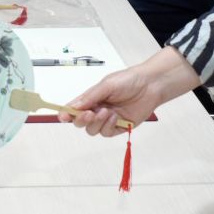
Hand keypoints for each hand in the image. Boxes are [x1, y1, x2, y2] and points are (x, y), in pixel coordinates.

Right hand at [66, 48, 199, 137]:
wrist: (151, 85)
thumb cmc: (128, 80)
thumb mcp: (107, 85)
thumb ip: (90, 97)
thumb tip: (73, 106)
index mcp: (92, 98)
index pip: (75, 108)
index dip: (66, 113)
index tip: (63, 116)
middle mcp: (97, 110)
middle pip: (81, 122)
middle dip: (81, 120)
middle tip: (88, 114)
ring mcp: (108, 120)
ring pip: (93, 130)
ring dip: (97, 123)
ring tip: (107, 112)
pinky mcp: (120, 127)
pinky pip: (107, 132)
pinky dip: (109, 126)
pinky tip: (116, 116)